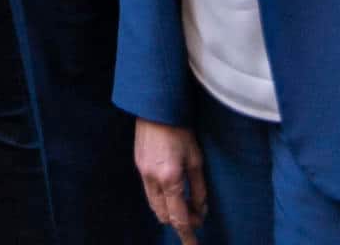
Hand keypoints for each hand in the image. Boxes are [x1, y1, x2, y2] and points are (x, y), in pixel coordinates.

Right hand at [133, 118, 206, 236]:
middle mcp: (153, 179)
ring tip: (184, 201)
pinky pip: (149, 191)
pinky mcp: (138, 164)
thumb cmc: (180, 130)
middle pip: (165, 216)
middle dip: (180, 221)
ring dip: (169, 210)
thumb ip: (199, 189)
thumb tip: (201, 210)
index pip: (178, 218)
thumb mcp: (196, 160)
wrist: (156, 106)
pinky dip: (161, 198)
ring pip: (155, 205)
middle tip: (195, 215)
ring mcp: (143, 172)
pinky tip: (171, 188)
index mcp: (170, 179)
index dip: (187, 234)